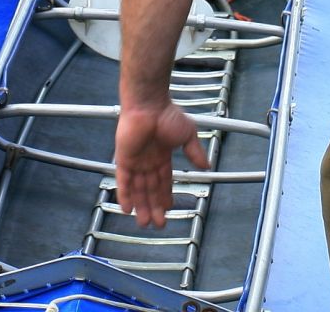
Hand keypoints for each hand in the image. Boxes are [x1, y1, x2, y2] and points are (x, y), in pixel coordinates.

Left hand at [114, 100, 209, 228]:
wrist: (149, 104)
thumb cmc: (167, 115)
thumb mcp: (188, 134)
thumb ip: (195, 152)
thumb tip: (207, 166)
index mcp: (162, 155)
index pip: (163, 181)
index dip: (165, 196)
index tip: (167, 209)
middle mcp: (148, 160)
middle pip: (150, 189)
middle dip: (153, 207)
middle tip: (157, 224)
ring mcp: (135, 160)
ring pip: (137, 188)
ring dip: (141, 205)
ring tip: (144, 223)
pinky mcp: (123, 158)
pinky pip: (123, 180)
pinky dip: (124, 194)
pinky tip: (127, 208)